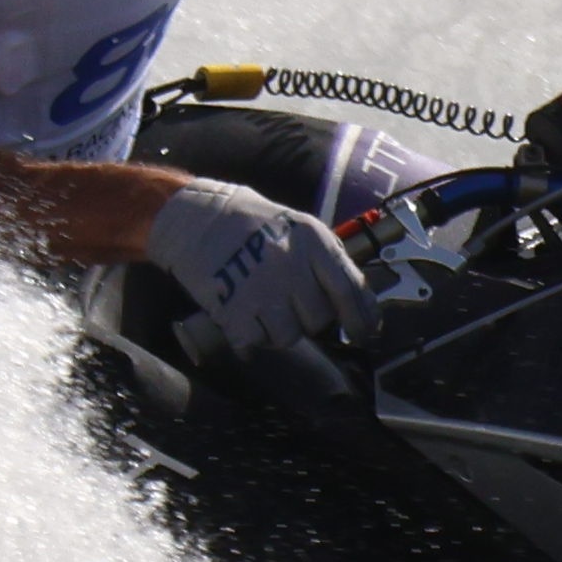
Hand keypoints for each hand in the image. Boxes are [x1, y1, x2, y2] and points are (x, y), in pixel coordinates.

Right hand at [146, 177, 373, 369]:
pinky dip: (251, 338)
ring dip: (278, 331)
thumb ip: (329, 263)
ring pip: (289, 337)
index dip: (362, 319)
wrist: (196, 218)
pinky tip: (243, 319)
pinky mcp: (234, 308)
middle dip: (308, 319)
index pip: (350, 290)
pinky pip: (257, 342)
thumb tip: (359, 305)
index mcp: (312, 241)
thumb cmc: (252, 225)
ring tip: (263, 309)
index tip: (365, 333)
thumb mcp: (299, 228)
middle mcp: (291, 264)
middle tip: (288, 305)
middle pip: (319, 320)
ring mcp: (262, 288)